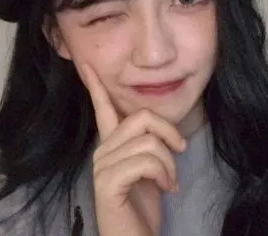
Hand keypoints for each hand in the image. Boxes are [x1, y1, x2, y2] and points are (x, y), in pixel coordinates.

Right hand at [80, 64, 185, 235]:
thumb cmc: (143, 204)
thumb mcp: (150, 168)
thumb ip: (147, 145)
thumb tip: (160, 131)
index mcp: (111, 144)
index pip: (102, 107)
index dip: (95, 85)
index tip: (87, 63)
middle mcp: (102, 149)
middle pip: (141, 118)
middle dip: (168, 132)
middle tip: (181, 149)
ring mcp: (103, 165)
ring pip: (148, 141)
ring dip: (169, 162)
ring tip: (170, 181)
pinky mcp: (108, 181)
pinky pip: (145, 161)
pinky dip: (164, 174)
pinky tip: (166, 188)